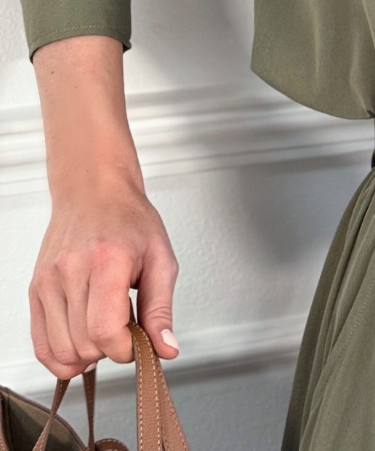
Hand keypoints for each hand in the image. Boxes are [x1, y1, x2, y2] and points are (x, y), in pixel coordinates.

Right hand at [29, 173, 180, 379]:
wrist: (93, 192)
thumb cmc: (128, 219)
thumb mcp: (161, 258)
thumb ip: (162, 309)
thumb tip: (165, 349)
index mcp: (106, 261)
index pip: (106, 331)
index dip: (126, 349)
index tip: (139, 341)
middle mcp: (71, 271)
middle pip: (85, 345)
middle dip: (111, 348)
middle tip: (126, 324)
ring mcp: (48, 282)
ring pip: (63, 351)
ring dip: (88, 353)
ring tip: (105, 325)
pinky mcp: (36, 290)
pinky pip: (42, 346)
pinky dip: (62, 357)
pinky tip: (82, 343)